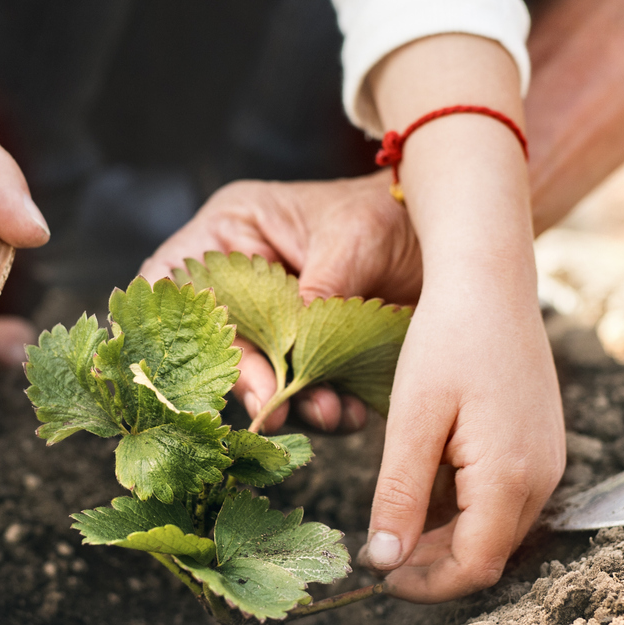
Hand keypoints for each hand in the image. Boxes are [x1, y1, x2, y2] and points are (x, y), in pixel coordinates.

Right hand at [139, 175, 417, 430]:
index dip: (181, 326)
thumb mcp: (349, 239)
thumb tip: (293, 350)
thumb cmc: (388, 213)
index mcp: (231, 234)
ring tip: (328, 410)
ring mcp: (276, 323)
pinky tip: (350, 412)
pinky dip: (326, 409)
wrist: (450, 239)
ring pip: (262, 376)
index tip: (214, 364)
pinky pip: (305, 393)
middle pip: (216, 341)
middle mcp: (243, 282)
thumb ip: (317, 291)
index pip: (173, 281)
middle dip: (248, 380)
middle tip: (274, 408)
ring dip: (292, 401)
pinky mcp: (311, 355)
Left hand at [369, 252, 561, 601]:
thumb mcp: (413, 421)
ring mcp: (547, 460)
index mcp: (511, 477)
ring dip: (446, 537)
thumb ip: (401, 497)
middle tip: (376, 553)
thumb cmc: (447, 339)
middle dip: (432, 565)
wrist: (489, 278)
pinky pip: (503, 497)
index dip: (425, 586)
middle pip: (487, 553)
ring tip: (393, 519)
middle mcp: (543, 477)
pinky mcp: (540, 444)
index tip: (377, 578)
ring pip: (496, 529)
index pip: (474, 567)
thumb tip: (385, 563)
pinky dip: (464, 507)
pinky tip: (425, 483)